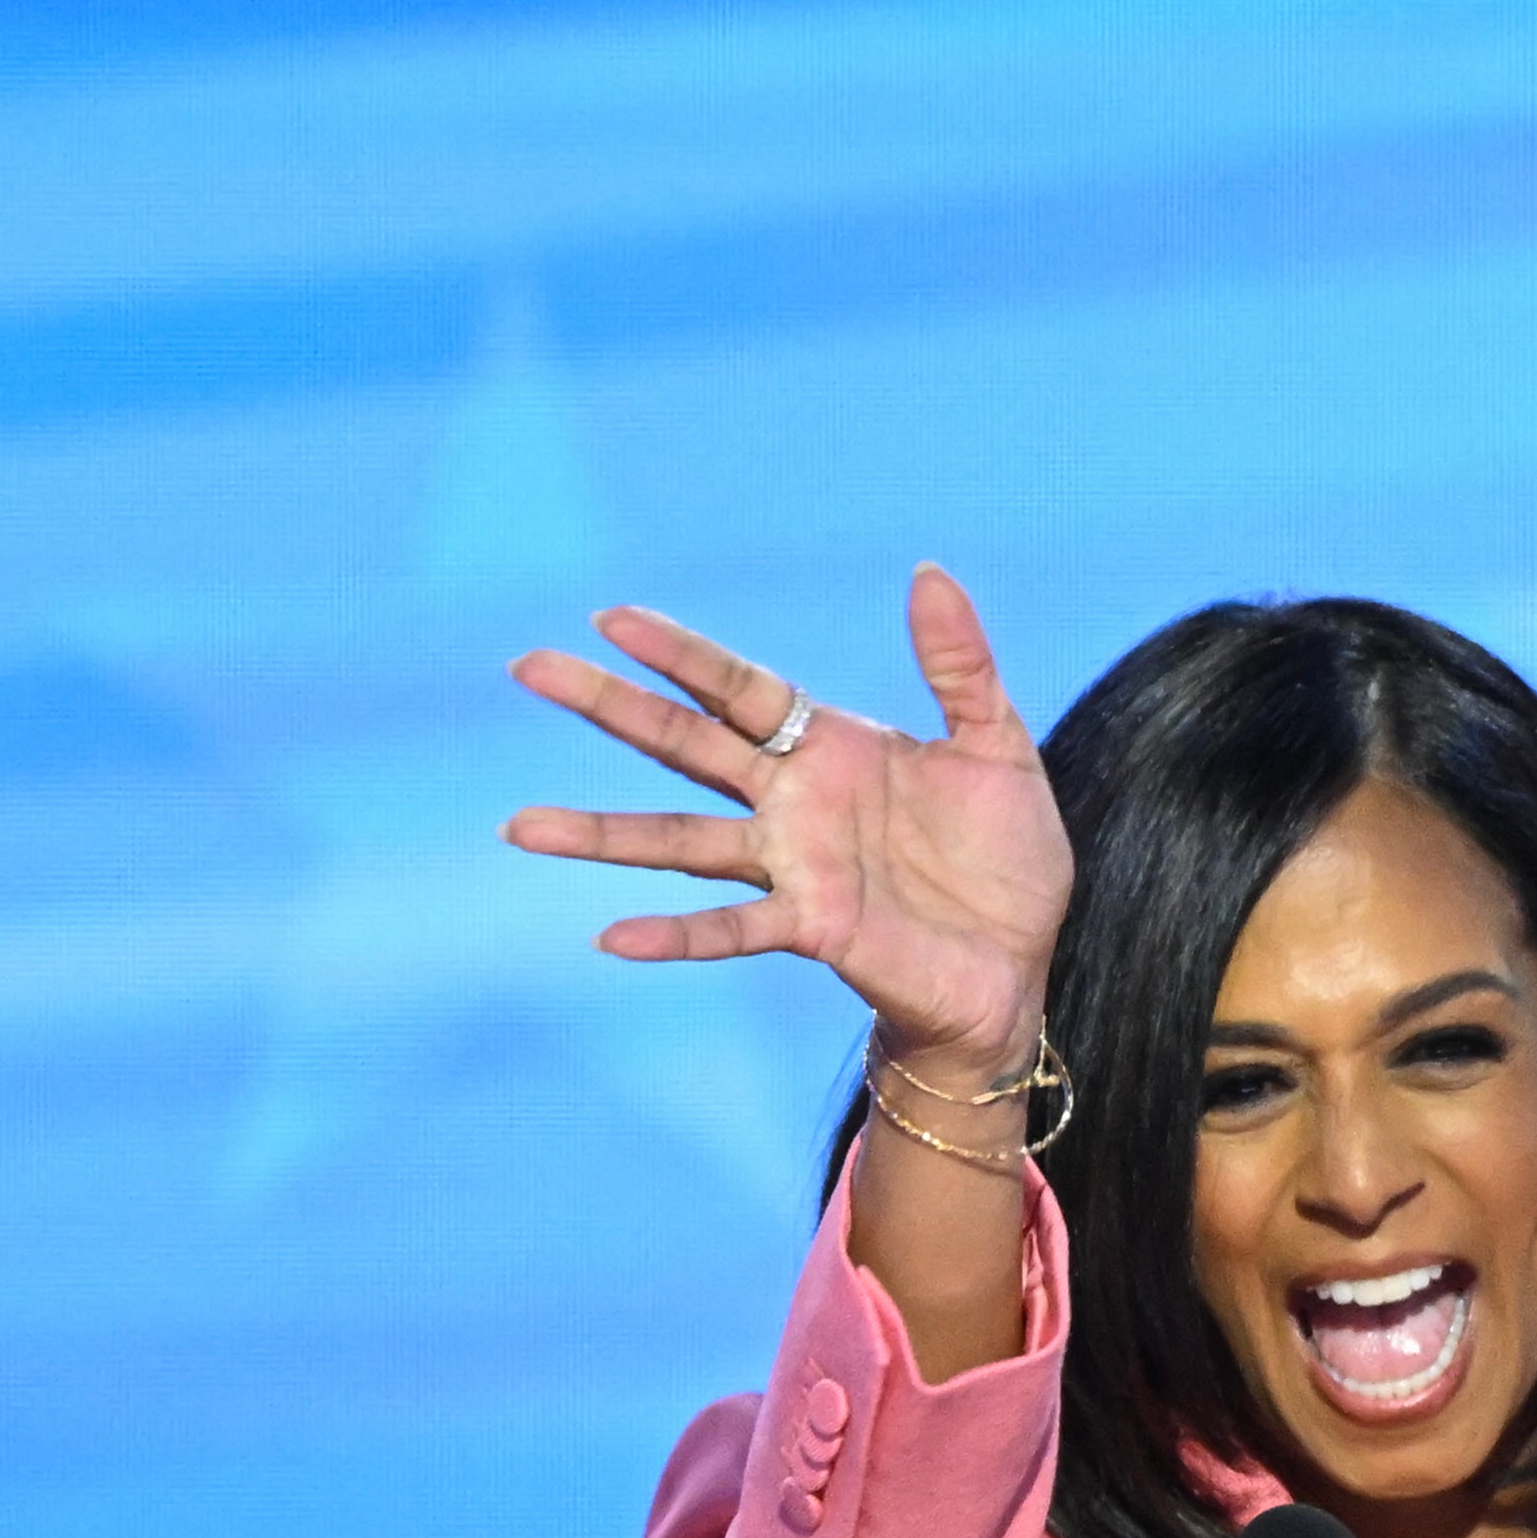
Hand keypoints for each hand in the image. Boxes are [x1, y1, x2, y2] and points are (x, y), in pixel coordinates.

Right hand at [504, 563, 1071, 1077]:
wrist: (1017, 965)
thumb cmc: (1003, 860)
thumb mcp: (993, 746)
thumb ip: (959, 665)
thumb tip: (928, 572)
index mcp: (829, 747)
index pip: (737, 688)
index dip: (680, 654)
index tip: (611, 618)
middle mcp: (792, 803)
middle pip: (683, 744)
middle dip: (609, 706)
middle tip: (527, 667)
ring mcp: (793, 868)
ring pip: (678, 841)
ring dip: (600, 834)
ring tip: (519, 826)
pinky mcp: (813, 928)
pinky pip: (731, 931)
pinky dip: (674, 936)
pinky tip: (611, 938)